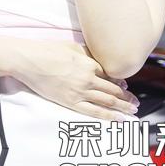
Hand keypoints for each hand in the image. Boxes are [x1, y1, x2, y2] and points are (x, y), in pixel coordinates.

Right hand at [6, 38, 139, 119]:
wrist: (28, 60)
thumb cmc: (46, 51)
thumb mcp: (70, 46)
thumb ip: (87, 53)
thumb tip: (98, 58)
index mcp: (88, 63)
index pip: (110, 75)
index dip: (120, 82)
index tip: (126, 87)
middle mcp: (88, 78)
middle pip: (113, 90)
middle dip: (127, 97)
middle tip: (135, 102)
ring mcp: (79, 91)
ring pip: (108, 101)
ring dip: (123, 107)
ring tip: (132, 111)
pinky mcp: (70, 101)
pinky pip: (94, 111)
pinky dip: (108, 116)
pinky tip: (118, 119)